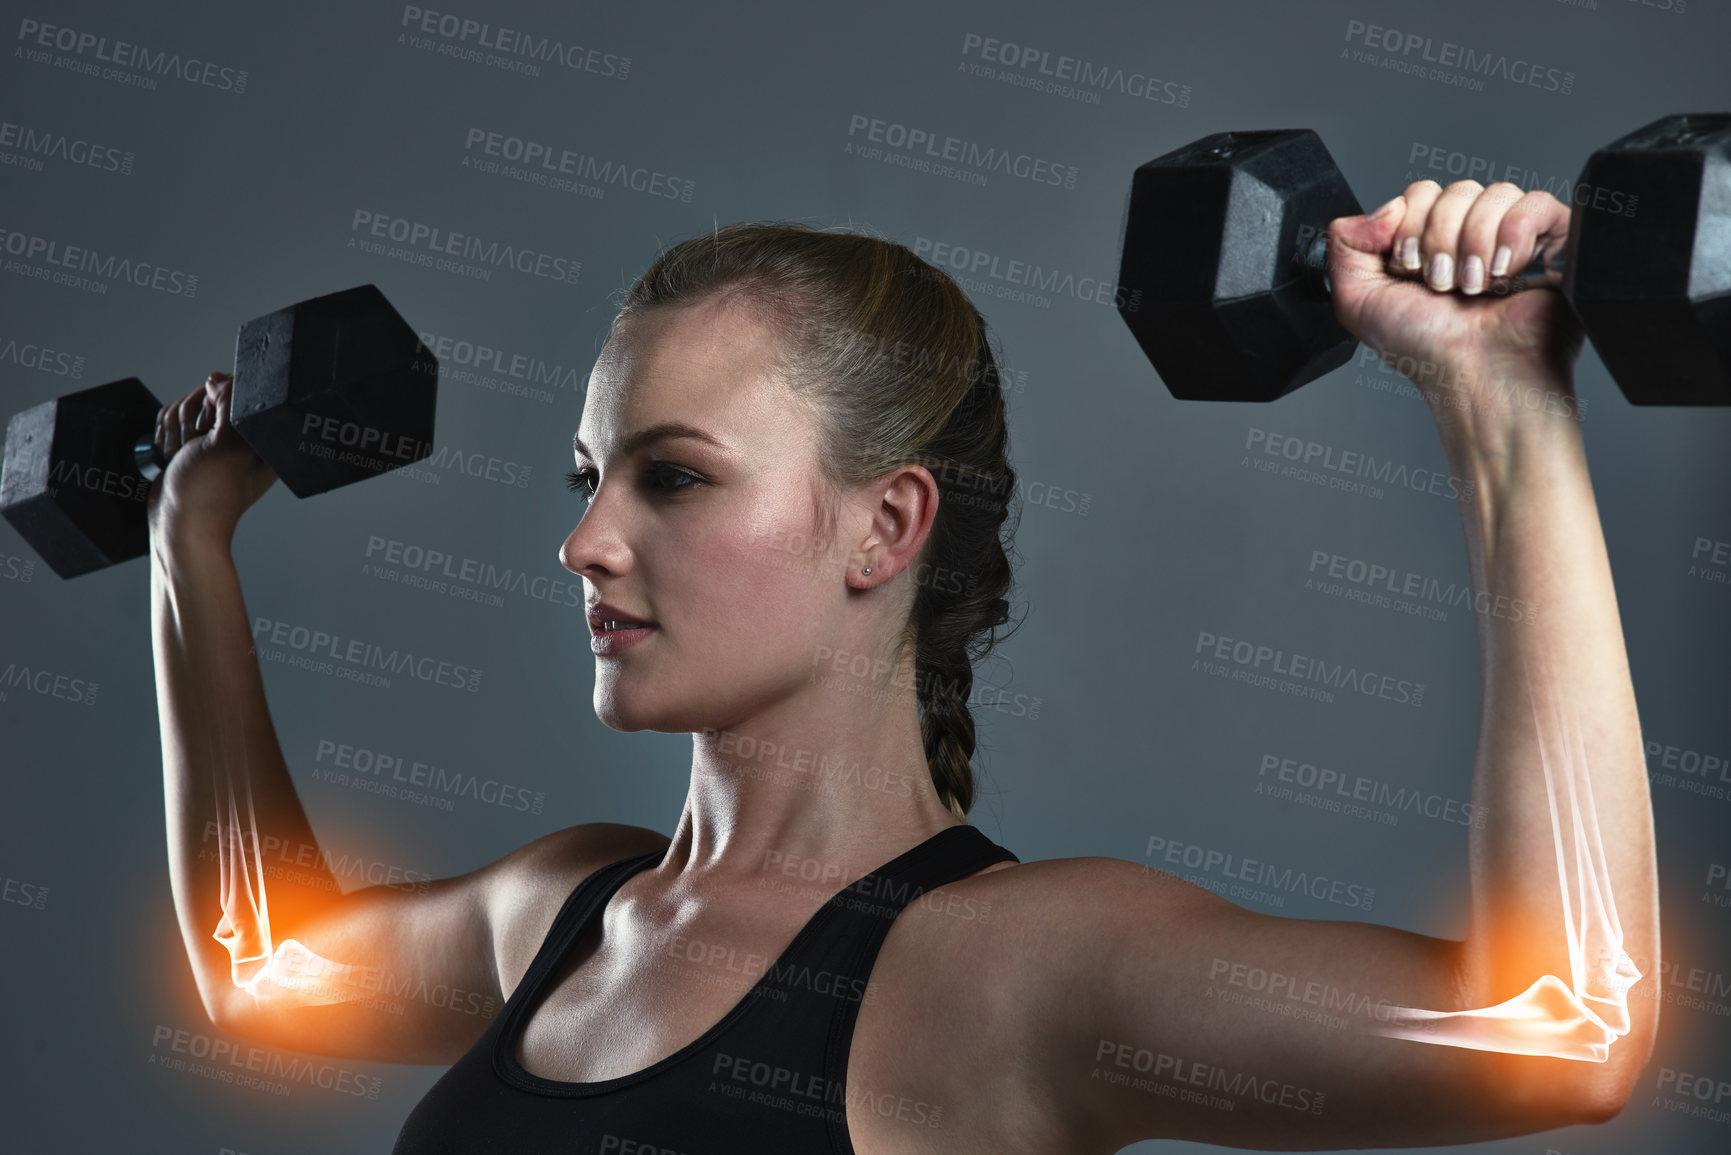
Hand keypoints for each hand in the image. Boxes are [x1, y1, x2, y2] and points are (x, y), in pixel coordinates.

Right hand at [145, 371, 278, 545]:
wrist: (177, 526)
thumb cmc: (207, 494)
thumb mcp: (226, 445)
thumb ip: (230, 406)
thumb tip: (219, 378)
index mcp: (266, 436)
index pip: (248, 390)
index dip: (222, 399)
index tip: (210, 424)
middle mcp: (246, 435)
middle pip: (217, 391)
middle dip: (195, 413)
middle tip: (193, 442)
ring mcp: (219, 438)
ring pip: (194, 401)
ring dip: (178, 423)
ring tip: (179, 451)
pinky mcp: (196, 442)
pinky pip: (179, 415)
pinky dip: (168, 428)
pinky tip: (168, 449)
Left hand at [1325, 181, 1586, 438]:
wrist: (1476, 376)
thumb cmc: (1426, 349)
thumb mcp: (1358, 300)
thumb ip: (1345, 244)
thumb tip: (1384, 207)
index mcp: (1430, 243)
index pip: (1420, 193)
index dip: (1410, 225)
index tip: (1409, 267)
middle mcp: (1471, 236)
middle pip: (1454, 190)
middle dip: (1439, 239)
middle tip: (1441, 284)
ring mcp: (1515, 237)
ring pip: (1493, 193)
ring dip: (1473, 245)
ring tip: (1473, 287)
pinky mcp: (1556, 241)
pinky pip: (1536, 202)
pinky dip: (1512, 235)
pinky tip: (1505, 272)